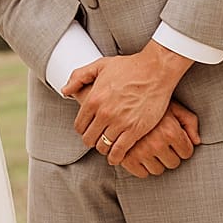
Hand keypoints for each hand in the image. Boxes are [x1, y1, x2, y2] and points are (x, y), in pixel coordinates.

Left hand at [65, 42, 188, 162]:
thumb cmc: (130, 67)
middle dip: (92, 140)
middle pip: (89, 139)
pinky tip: (116, 156)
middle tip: (99, 138)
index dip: (83, 129)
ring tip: (108, 145)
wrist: (156, 70)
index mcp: (93, 99)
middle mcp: (104, 113)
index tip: (89, 129)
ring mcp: (120, 123)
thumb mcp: (100, 66)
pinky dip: (116, 157)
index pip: (79, 126)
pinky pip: (119, 151)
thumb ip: (79, 77)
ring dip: (104, 148)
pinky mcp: (135, 130)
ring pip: (103, 147)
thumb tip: (65, 91)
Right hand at [113, 101, 200, 177]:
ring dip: (156, 162)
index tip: (175, 139)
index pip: (187, 153)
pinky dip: (142, 167)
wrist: (124, 101)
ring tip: (150, 147)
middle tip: (162, 143)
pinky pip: (142, 174)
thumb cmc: (153, 104)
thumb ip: (190, 122)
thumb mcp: (175, 108)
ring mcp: (140, 152)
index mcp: (170, 132)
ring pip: (158, 170)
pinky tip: (140, 154)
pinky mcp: (127, 159)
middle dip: (170, 154)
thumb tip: (196, 142)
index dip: (183, 146)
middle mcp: (156, 144)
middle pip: (173, 163)